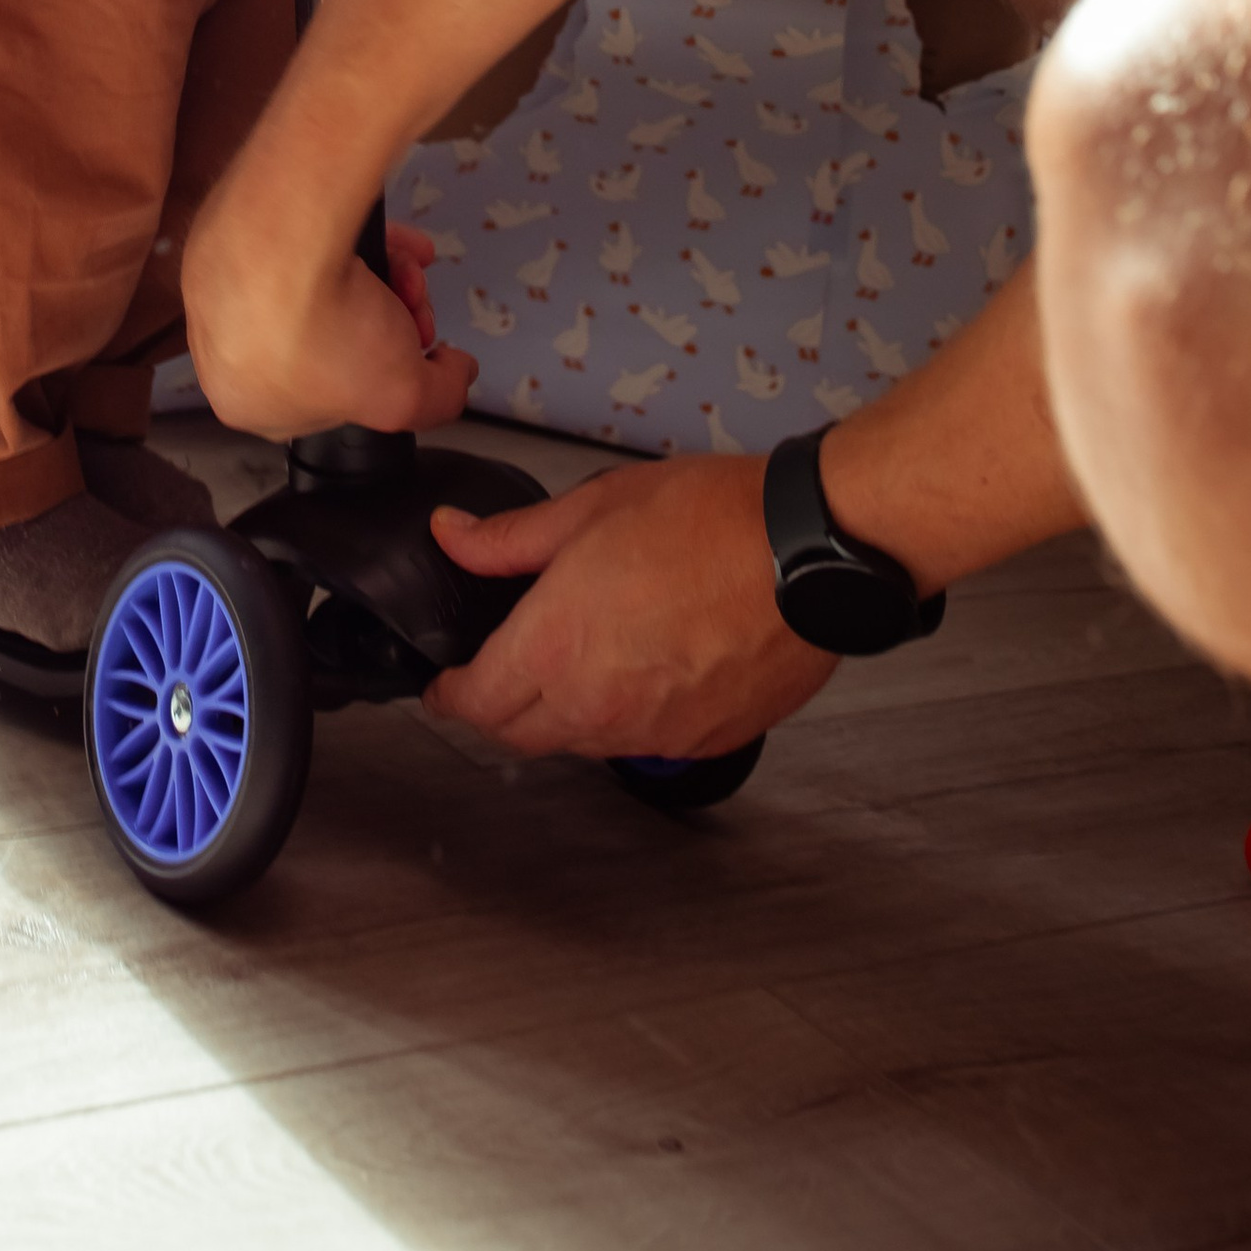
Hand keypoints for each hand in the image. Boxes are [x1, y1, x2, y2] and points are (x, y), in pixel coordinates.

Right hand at [184, 197, 477, 438]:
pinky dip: (355, 241)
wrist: (280, 241)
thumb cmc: (323, 332)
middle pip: (330, 336)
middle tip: (416, 305)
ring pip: (320, 285)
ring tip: (412, 266)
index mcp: (245, 401)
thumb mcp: (403, 396)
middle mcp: (224, 346)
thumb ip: (440, 397)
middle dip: (388, 320)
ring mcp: (225, 283)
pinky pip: (305, 240)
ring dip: (383, 278)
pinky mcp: (236, 228)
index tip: (407, 353)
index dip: (375, 376)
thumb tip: (455, 371)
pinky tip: (398, 238)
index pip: (324, 399)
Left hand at [424, 455, 840, 760]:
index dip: (450, 695)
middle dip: (498, 710)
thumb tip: (452, 536)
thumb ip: (510, 537)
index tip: (445, 685)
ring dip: (562, 714)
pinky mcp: (701, 741)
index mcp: (555, 647)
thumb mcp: (592, 507)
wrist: (806, 554)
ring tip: (574, 663)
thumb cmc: (708, 520)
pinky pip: (641, 742)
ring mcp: (652, 733)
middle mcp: (597, 706)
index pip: (476, 702)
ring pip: (580, 743)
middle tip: (496, 676)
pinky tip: (640, 671)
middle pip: (520, 735)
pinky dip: (625, 718)